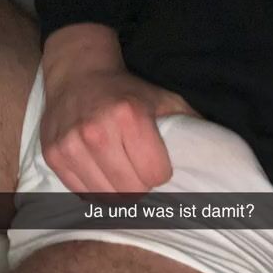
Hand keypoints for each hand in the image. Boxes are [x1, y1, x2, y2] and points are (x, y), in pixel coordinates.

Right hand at [41, 24, 196, 192]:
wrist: (77, 74)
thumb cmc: (127, 92)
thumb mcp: (163, 99)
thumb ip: (189, 125)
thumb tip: (219, 153)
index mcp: (129, 116)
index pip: (155, 175)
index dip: (160, 173)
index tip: (157, 164)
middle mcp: (97, 131)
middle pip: (131, 191)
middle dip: (140, 187)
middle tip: (139, 173)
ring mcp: (71, 145)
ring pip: (106, 198)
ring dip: (118, 193)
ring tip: (121, 176)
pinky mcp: (53, 155)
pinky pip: (82, 194)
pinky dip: (96, 191)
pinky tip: (101, 174)